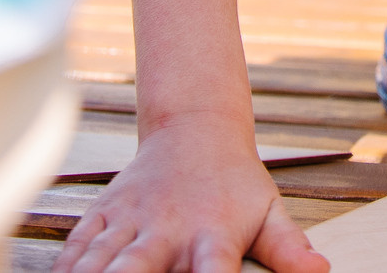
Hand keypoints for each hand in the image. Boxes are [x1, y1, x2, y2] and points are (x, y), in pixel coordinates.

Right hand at [55, 116, 328, 272]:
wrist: (196, 127)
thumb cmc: (236, 183)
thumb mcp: (269, 211)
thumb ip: (289, 248)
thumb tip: (321, 272)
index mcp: (212, 234)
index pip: (212, 271)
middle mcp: (167, 229)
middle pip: (135, 268)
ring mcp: (131, 220)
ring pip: (98, 260)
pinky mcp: (104, 213)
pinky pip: (77, 246)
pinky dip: (65, 267)